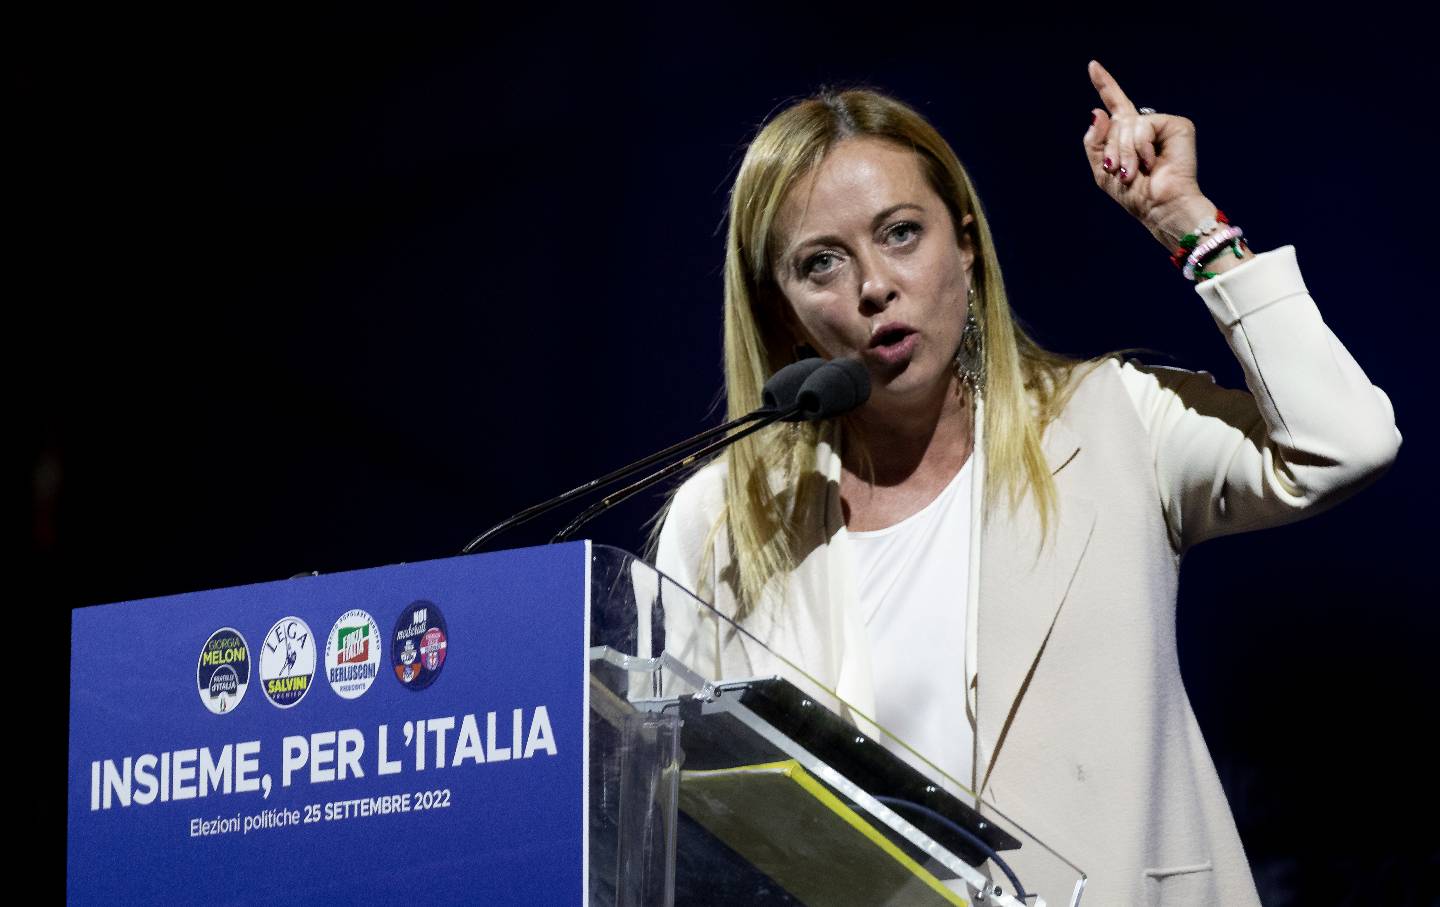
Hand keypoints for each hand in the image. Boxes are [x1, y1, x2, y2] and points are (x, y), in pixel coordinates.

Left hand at [1083, 60, 1207, 243]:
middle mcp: (1145, 126)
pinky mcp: (1177, 125)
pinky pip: (1144, 126)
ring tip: (1134, 171)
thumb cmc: (1133, 194)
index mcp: (1127, 135)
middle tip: (1121, 172)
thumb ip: (1094, 141)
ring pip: (1128, 125)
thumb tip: (1098, 110)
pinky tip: (1151, 162)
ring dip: (1125, 152)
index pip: (1115, 105)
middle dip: (1112, 150)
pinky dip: (1141, 147)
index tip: (1092, 65)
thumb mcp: (1101, 170)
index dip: (1104, 85)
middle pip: (1115, 122)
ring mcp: (1162, 124)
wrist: (1159, 206)